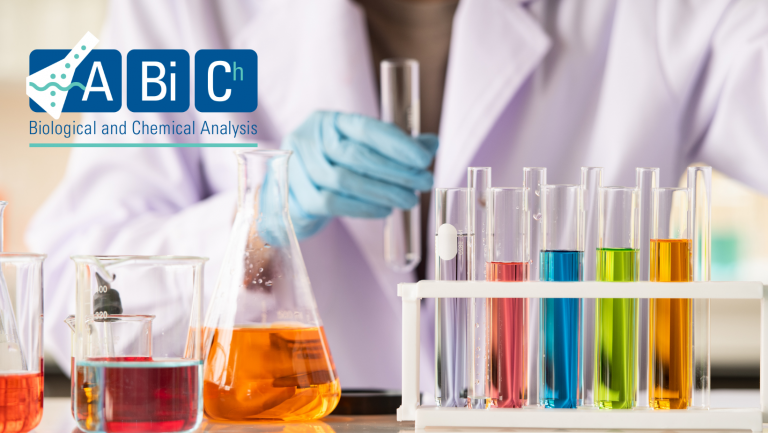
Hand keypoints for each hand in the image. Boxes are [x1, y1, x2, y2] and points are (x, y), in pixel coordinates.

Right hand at [264, 111, 437, 239]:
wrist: (292, 193)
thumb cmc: (332, 166)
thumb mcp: (360, 148)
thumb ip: (394, 145)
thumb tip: (432, 144)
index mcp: (328, 121)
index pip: (365, 128)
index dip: (396, 143)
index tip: (425, 158)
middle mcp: (308, 138)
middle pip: (355, 155)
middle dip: (395, 170)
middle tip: (424, 182)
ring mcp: (297, 167)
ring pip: (344, 180)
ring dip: (382, 192)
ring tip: (409, 200)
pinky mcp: (294, 195)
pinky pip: (332, 203)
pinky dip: (363, 208)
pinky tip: (384, 210)